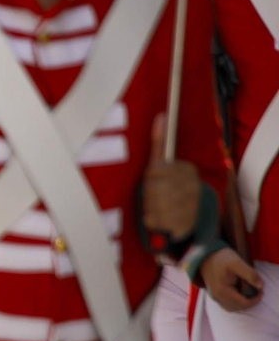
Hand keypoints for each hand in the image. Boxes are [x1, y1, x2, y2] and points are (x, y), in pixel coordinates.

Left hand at [142, 115, 202, 239]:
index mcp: (188, 171)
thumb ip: (159, 142)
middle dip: (147, 192)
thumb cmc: (167, 186)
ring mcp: (191, 207)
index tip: (152, 178)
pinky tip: (157, 217)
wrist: (186, 218)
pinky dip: (150, 219)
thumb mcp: (162, 164)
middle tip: (153, 194)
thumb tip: (162, 115)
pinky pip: (154, 220)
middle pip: (153, 188)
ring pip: (153, 204)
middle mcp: (193, 188)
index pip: (155, 170)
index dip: (149, 176)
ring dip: (148, 206)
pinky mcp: (185, 224)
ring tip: (155, 205)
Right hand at [200, 248, 263, 312]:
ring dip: (243, 303)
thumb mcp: (237, 263)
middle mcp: (216, 297)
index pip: (243, 303)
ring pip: (232, 307)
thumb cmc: (221, 258)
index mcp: (222, 291)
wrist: (205, 255)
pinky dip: (236, 302)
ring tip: (250, 293)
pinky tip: (240, 293)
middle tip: (257, 292)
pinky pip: (227, 304)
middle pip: (238, 307)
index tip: (261, 291)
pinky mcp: (214, 295)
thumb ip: (250, 274)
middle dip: (250, 302)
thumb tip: (260, 286)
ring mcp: (214, 297)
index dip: (255, 300)